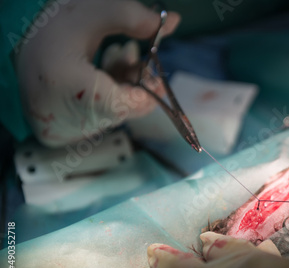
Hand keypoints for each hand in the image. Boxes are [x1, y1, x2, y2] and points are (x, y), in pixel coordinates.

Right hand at [15, 0, 179, 146]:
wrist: (11, 43)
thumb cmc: (52, 25)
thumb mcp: (94, 13)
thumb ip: (133, 18)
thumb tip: (174, 21)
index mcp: (68, 89)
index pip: (127, 106)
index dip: (147, 89)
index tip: (152, 68)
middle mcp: (61, 119)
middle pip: (121, 111)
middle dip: (133, 83)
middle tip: (130, 55)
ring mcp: (59, 132)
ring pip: (111, 117)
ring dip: (121, 89)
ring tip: (112, 59)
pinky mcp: (57, 135)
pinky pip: (96, 121)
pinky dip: (106, 100)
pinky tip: (99, 76)